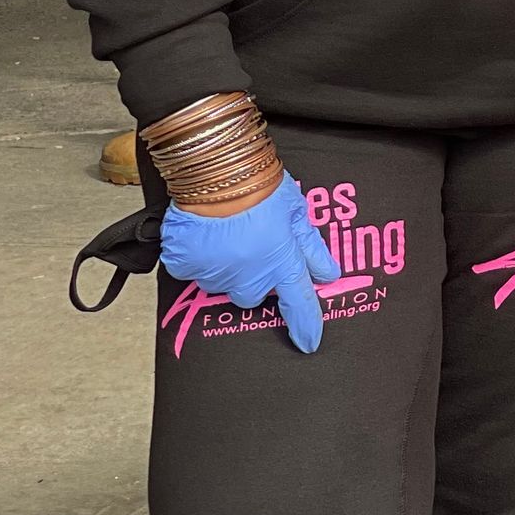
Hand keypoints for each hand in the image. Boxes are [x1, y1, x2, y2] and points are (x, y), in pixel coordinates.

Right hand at [160, 172, 341, 353]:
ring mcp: (215, 274)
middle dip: (257, 278)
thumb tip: (329, 273)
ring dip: (229, 267)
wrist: (215, 172)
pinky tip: (206, 235)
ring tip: (230, 233)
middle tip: (256, 246)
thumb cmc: (261, 185)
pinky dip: (201, 258)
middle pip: (255, 295)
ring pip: (224, 284)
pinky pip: (195, 271)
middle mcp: (248, 277)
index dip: (306, 323)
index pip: (298, 302)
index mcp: (280, 264)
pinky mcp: (185, 267)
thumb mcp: (297, 212)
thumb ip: (312, 248)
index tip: (310, 343)